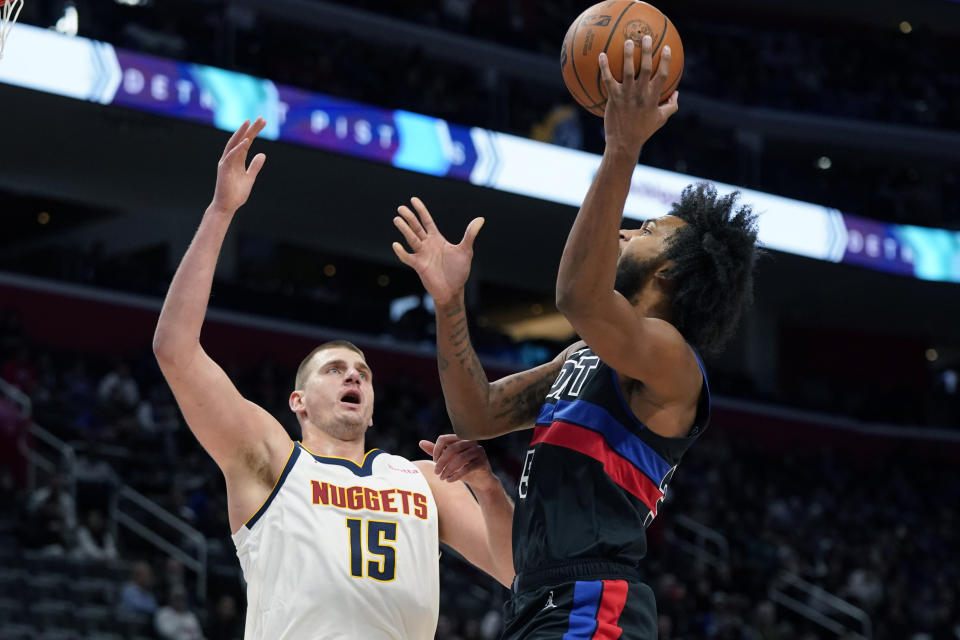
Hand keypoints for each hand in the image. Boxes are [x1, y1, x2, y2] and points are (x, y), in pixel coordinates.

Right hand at [211, 118, 266, 213]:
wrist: (227, 206)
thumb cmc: (236, 193)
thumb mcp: (250, 178)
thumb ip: (255, 166)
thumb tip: (262, 154)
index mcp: (238, 160)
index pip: (247, 142)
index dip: (254, 132)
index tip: (262, 122)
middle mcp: (231, 158)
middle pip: (241, 139)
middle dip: (250, 128)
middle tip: (260, 118)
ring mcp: (226, 162)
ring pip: (234, 144)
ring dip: (242, 133)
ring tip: (249, 122)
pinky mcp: (224, 168)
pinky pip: (232, 156)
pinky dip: (239, 148)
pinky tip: (247, 141)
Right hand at [392, 198, 483, 305]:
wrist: (453, 290)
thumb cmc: (458, 271)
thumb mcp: (466, 251)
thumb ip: (470, 235)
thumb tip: (481, 219)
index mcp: (437, 239)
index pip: (427, 221)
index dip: (421, 210)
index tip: (413, 199)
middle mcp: (427, 245)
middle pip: (416, 228)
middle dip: (409, 218)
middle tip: (401, 208)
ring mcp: (422, 255)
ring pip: (411, 239)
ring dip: (404, 230)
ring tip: (397, 219)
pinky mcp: (419, 266)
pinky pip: (408, 258)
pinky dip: (402, 252)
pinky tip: (396, 245)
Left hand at [420, 435, 498, 490]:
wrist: (481, 481)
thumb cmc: (463, 467)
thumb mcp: (448, 459)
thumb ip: (437, 451)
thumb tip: (421, 442)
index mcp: (461, 438)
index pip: (444, 438)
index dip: (436, 450)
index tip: (434, 461)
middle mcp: (471, 442)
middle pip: (452, 449)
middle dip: (441, 462)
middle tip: (436, 473)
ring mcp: (478, 451)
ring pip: (459, 458)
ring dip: (448, 470)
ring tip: (442, 478)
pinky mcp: (482, 462)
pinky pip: (467, 468)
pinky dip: (456, 475)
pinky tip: (449, 481)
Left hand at [599, 36, 678, 156]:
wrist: (624, 142)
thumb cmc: (643, 130)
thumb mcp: (661, 119)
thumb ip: (671, 106)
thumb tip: (677, 93)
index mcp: (654, 96)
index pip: (663, 74)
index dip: (665, 60)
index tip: (666, 48)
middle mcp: (641, 93)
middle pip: (645, 67)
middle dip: (647, 51)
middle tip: (646, 37)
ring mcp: (627, 95)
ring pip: (627, 70)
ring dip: (627, 55)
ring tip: (627, 41)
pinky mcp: (613, 98)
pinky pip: (608, 79)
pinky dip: (604, 67)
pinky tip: (601, 55)